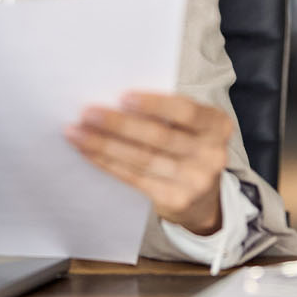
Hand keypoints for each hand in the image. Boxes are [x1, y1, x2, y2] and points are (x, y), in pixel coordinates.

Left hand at [65, 91, 232, 235]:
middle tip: (88, 113)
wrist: (203, 199)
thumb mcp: (191, 127)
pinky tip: (89, 152)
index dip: (154, 104)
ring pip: (143, 158)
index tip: (121, 96)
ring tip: (78, 132)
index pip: (186, 111)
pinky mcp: (176, 200)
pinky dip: (108, 163)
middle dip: (119, 124)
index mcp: (218, 125)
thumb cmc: (188, 147)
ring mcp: (196, 181)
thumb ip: (166, 113)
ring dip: (105, 144)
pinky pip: (135, 178)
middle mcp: (212, 154)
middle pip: (159, 136)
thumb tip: (114, 99)